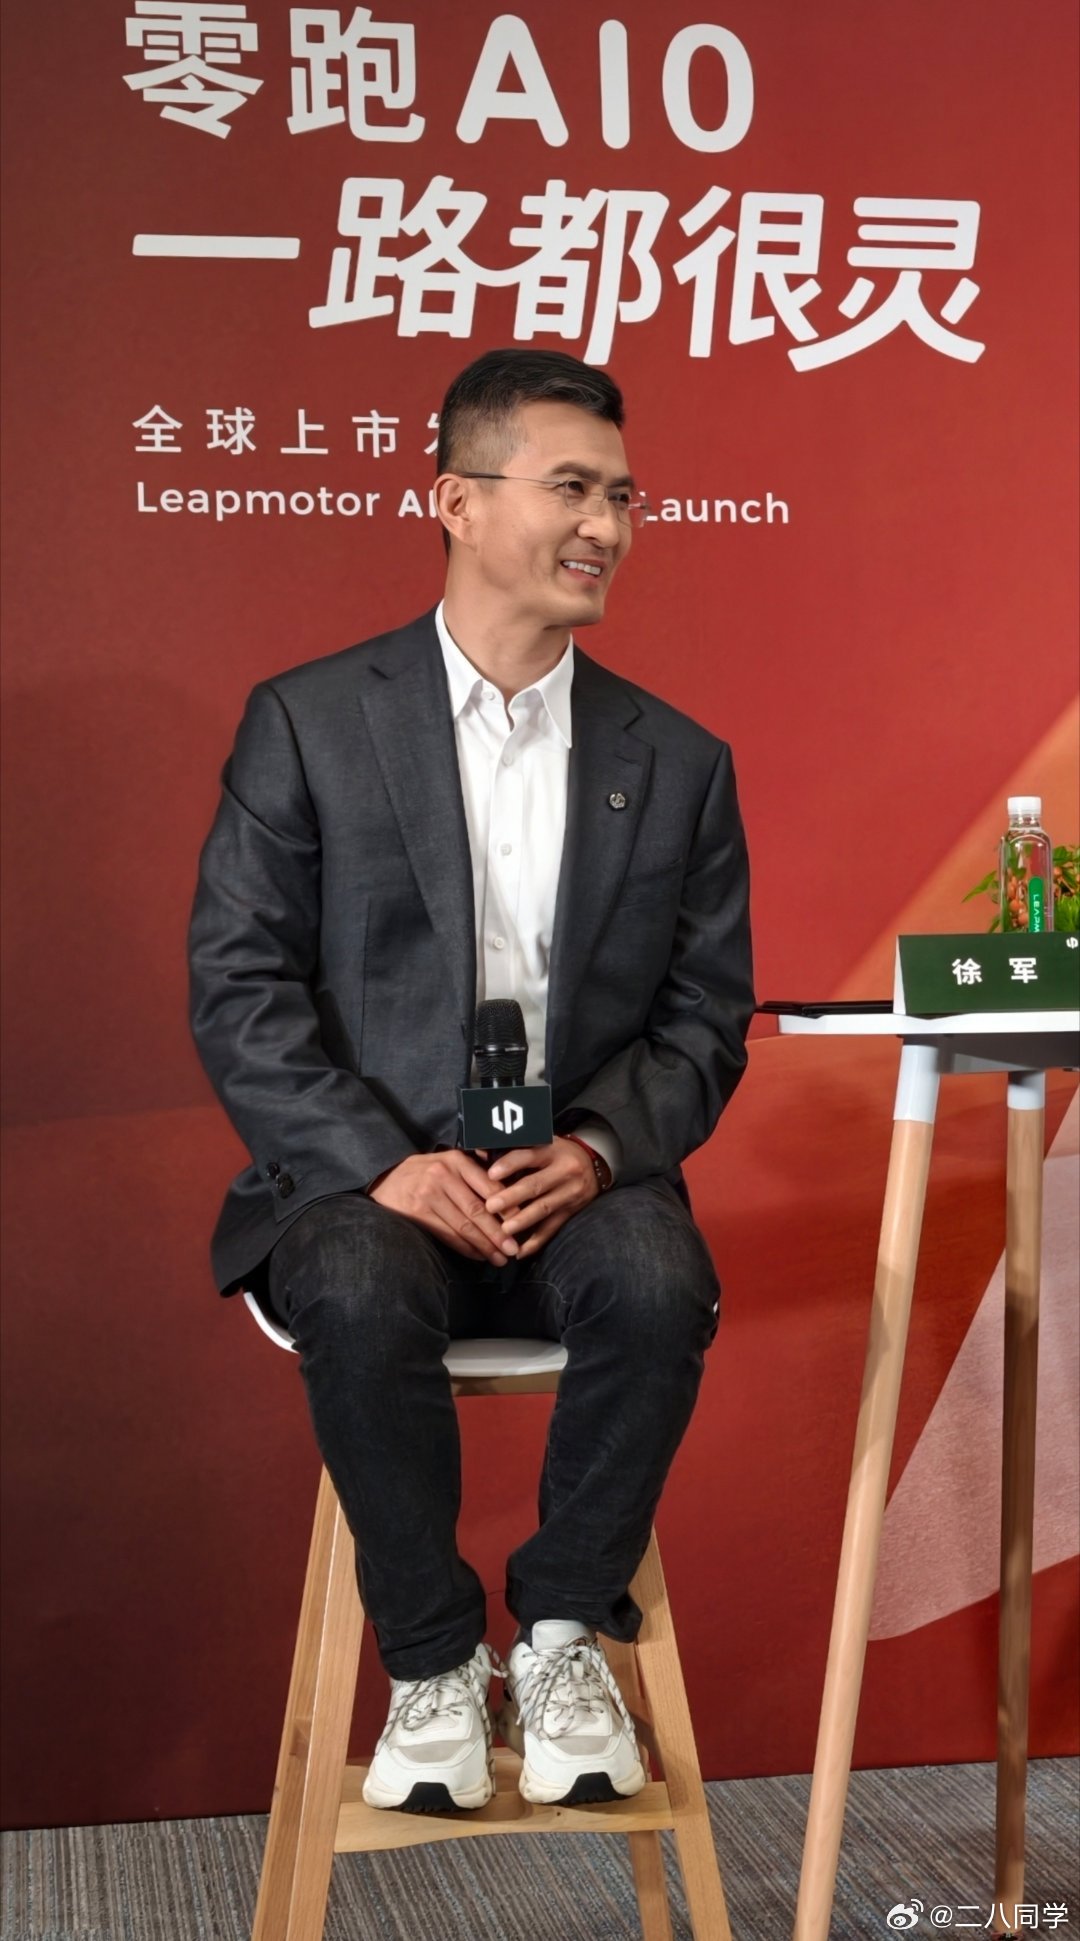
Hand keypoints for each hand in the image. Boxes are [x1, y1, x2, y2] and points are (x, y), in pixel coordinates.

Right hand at [369, 1151, 518, 1266]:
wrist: (384, 1180)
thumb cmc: (425, 1172)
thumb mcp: (448, 1160)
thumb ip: (474, 1168)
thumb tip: (510, 1182)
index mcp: (456, 1160)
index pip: (488, 1186)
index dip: (507, 1208)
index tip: (522, 1223)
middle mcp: (443, 1175)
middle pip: (477, 1210)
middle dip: (498, 1233)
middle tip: (514, 1250)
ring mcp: (428, 1195)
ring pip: (464, 1226)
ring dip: (484, 1246)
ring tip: (500, 1258)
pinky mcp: (417, 1213)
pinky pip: (448, 1235)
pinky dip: (465, 1248)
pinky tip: (478, 1256)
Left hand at [483, 1137, 604, 1258]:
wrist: (595, 1165)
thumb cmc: (558, 1153)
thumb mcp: (542, 1143)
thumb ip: (514, 1149)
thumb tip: (479, 1153)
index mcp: (552, 1151)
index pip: (529, 1156)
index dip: (510, 1165)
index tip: (491, 1174)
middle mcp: (564, 1171)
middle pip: (535, 1185)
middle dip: (512, 1197)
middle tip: (490, 1206)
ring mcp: (570, 1193)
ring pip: (544, 1208)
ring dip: (523, 1221)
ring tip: (504, 1230)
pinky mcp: (572, 1212)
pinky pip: (553, 1228)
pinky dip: (536, 1241)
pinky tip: (520, 1251)